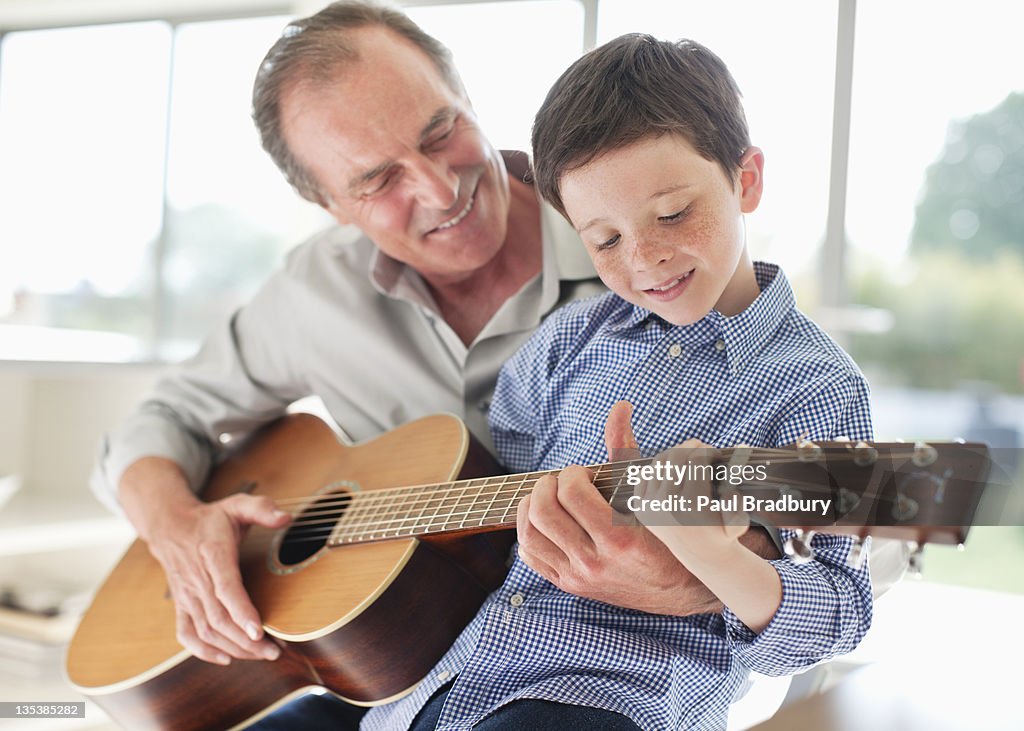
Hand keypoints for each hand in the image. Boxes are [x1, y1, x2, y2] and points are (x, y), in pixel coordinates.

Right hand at [119, 457, 290, 664]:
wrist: (170, 526)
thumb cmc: (211, 518)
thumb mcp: (237, 504)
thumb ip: (262, 508)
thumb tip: (286, 517)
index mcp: (213, 554)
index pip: (225, 588)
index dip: (241, 611)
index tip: (259, 631)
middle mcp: (197, 579)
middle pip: (219, 618)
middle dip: (246, 640)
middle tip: (275, 650)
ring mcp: (186, 595)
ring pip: (206, 631)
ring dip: (233, 648)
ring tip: (262, 655)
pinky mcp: (181, 605)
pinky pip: (187, 634)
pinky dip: (203, 651)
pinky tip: (226, 658)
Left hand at [515, 401, 722, 614]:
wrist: (682, 588)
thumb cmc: (670, 535)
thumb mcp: (653, 493)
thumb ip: (627, 449)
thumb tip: (620, 407)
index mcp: (620, 539)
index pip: (572, 494)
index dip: (572, 474)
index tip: (584, 473)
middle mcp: (595, 562)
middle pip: (543, 513)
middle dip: (547, 486)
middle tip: (561, 482)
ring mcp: (579, 577)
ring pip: (529, 535)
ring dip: (531, 506)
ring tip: (549, 496)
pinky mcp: (570, 585)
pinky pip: (531, 556)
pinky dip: (529, 532)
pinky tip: (545, 519)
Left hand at [632, 438, 749, 563]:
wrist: (700, 555)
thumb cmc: (723, 534)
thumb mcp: (739, 520)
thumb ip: (740, 494)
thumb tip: (739, 458)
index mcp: (691, 505)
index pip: (696, 461)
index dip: (708, 451)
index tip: (716, 453)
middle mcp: (666, 504)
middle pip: (676, 457)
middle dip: (691, 446)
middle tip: (702, 446)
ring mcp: (649, 505)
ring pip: (660, 463)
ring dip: (675, 453)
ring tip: (689, 453)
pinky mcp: (639, 507)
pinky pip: (645, 475)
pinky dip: (659, 467)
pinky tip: (673, 468)